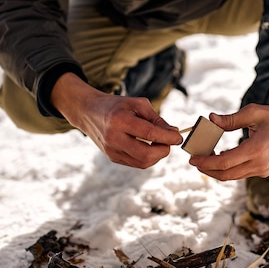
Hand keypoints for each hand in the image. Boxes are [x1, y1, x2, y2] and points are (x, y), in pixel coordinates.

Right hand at [51, 73, 182, 167]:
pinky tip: (149, 148)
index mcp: (120, 120)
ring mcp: (111, 150)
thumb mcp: (137, 104)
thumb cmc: (117, 106)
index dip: (167, 137)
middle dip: (164, 150)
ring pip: (142, 162)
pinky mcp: (112, 157)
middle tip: (170, 143)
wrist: (89, 112)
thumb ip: (156, 118)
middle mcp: (114, 138)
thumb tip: (173, 132)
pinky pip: (135, 163)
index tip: (178, 137)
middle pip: (146, 154)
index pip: (149, 133)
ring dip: (157, 156)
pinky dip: (147, 158)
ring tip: (160, 144)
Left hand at [189, 97, 268, 180]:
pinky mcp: (265, 171)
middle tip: (194, 160)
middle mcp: (260, 165)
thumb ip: (231, 119)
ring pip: (233, 176)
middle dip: (207, 169)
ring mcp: (263, 170)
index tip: (192, 158)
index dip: (205, 162)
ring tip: (206, 157)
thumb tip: (211, 119)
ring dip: (217, 170)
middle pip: (225, 175)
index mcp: (256, 150)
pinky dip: (229, 169)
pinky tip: (222, 157)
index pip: (223, 163)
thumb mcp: (254, 113)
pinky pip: (242, 173)